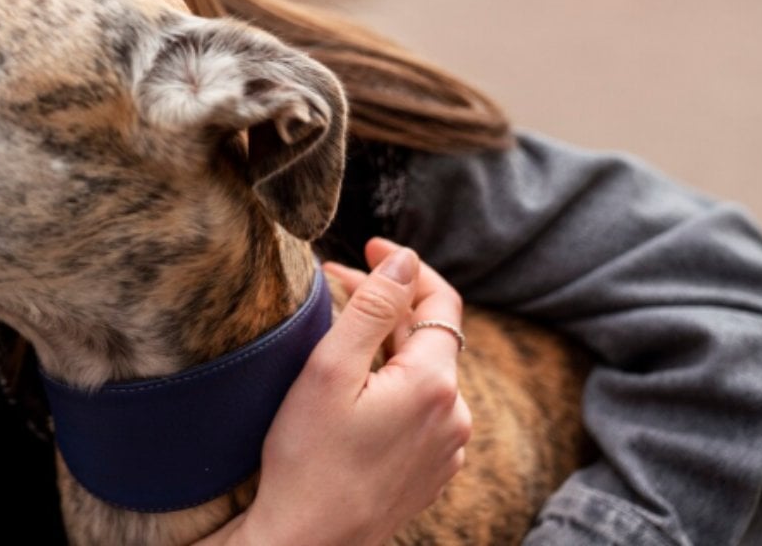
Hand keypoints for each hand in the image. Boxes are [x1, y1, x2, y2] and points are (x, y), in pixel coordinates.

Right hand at [205, 239, 471, 545]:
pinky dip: (394, 383)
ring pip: (425, 372)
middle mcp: (454, 415)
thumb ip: (372, 308)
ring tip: (340, 331)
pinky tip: (357, 385)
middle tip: (334, 281)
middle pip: (430, 336)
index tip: (369, 246)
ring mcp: (447, 449)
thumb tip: (405, 260)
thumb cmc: (307, 459)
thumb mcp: (329, 370)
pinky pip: (422, 408)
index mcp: (433, 384)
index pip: (440, 301)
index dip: (406, 266)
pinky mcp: (431, 471)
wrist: (307, 542)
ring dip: (389, 343)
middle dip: (386, 302)